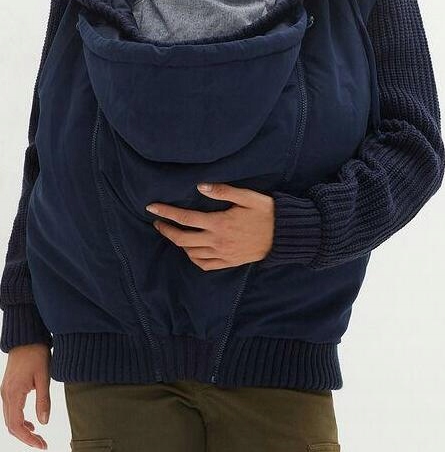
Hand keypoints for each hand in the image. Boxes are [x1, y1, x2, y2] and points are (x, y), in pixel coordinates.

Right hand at [1, 343, 50, 449]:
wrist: (26, 338)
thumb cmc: (36, 353)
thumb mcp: (44, 376)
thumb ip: (43, 400)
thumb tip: (44, 423)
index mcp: (13, 394)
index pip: (17, 426)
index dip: (29, 439)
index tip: (42, 445)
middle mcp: (6, 395)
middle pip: (11, 426)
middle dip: (26, 438)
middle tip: (42, 444)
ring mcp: (5, 392)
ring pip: (10, 420)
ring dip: (23, 431)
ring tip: (38, 437)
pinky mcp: (8, 389)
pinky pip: (11, 411)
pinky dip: (20, 421)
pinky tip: (32, 423)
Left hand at [146, 183, 274, 270]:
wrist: (284, 236)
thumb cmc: (267, 212)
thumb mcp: (248, 196)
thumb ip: (223, 191)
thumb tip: (200, 187)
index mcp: (220, 223)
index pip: (185, 219)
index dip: (166, 213)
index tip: (152, 208)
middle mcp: (217, 241)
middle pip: (183, 239)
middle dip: (166, 230)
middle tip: (157, 222)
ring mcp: (223, 254)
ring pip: (191, 253)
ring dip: (178, 243)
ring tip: (173, 233)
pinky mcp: (229, 262)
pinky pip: (204, 264)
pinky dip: (193, 258)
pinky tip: (191, 251)